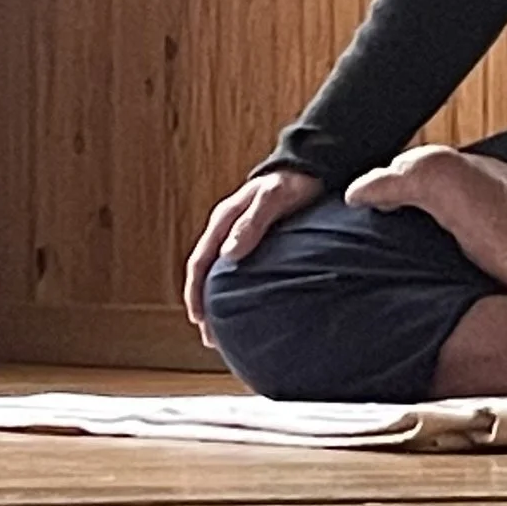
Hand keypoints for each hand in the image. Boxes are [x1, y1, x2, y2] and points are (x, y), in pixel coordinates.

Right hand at [183, 166, 322, 333]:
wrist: (311, 167)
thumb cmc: (293, 182)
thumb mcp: (272, 199)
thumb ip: (252, 223)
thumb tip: (228, 254)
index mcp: (224, 220)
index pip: (199, 262)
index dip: (195, 292)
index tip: (199, 319)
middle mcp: (227, 230)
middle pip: (206, 273)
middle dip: (205, 305)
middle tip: (211, 338)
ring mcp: (240, 236)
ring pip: (221, 274)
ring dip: (220, 302)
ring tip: (226, 331)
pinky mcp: (257, 241)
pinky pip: (239, 270)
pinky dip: (237, 291)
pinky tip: (248, 307)